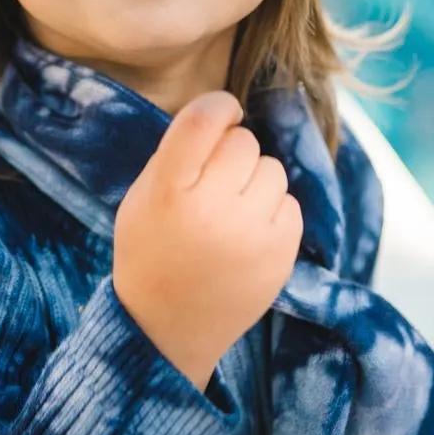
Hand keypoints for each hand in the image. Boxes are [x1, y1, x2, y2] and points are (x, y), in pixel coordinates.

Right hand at [110, 91, 302, 391]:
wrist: (167, 328)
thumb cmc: (151, 251)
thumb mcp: (142, 196)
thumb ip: (178, 153)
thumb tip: (225, 114)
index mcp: (169, 189)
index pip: (205, 119)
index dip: (219, 107)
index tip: (222, 113)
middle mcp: (213, 208)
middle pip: (244, 142)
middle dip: (231, 153)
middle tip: (213, 182)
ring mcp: (252, 233)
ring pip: (273, 169)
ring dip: (255, 181)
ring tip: (231, 211)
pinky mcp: (282, 254)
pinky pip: (291, 203)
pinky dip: (272, 210)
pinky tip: (248, 232)